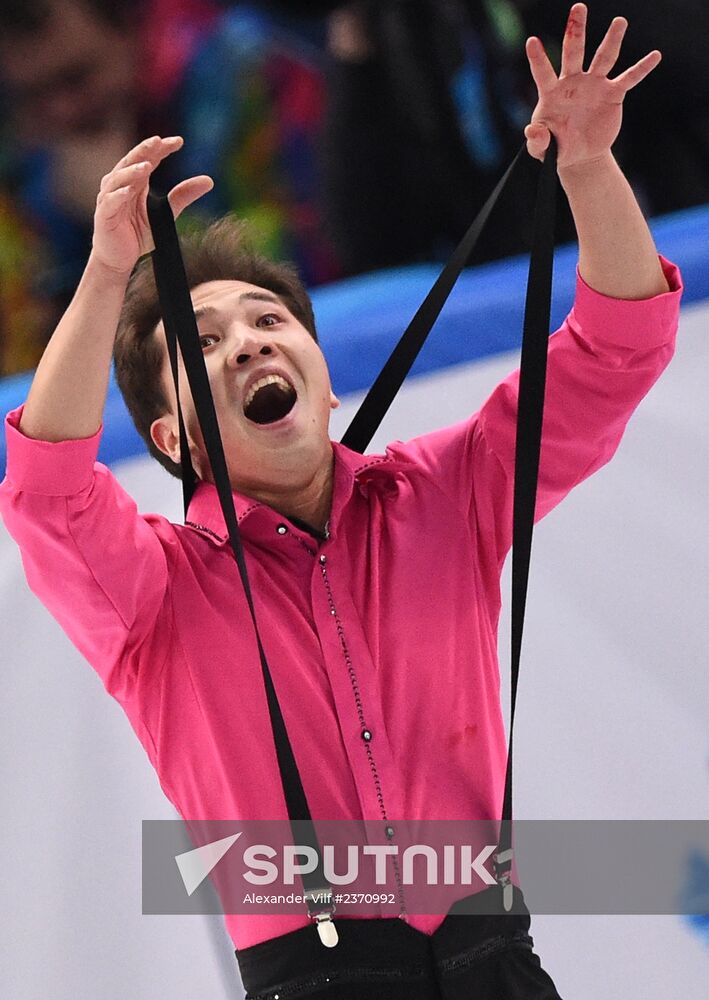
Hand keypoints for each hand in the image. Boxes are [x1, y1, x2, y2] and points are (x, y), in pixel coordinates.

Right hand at [91, 135, 212, 274]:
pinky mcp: (104, 215)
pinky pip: (110, 202)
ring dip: (132, 171)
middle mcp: (120, 184)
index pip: (148, 158)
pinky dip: (118, 195)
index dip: (162, 148)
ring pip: (118, 179)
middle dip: (145, 150)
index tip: (179, 141)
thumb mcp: (165, 214)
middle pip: (132, 162)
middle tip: (158, 141)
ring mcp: (109, 199)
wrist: (118, 258)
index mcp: (135, 181)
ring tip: (146, 166)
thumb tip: (209, 180)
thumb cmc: (137, 233)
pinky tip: (128, 191)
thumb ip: (182, 196)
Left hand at [524, 3, 660, 170]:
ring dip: (611, 40)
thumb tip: (532, 131)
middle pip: (574, 52)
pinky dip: (642, 68)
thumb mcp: (542, 149)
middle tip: (578, 7)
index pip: (543, 72)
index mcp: (552, 92)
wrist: (580, 155)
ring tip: (620, 21)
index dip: (538, 58)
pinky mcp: (612, 94)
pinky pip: (629, 79)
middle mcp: (573, 82)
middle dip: (576, 30)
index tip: (531, 41)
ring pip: (603, 58)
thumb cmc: (556, 148)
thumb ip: (537, 140)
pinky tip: (655, 56)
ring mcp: (594, 85)